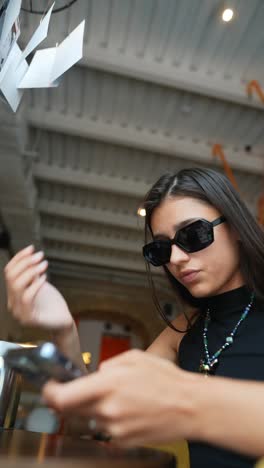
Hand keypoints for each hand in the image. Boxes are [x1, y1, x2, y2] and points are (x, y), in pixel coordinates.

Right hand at [5, 245, 72, 329]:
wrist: (62, 321)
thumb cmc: (52, 304)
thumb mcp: (40, 284)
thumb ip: (32, 274)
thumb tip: (30, 256)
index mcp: (13, 294)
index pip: (8, 272)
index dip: (19, 258)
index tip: (31, 248)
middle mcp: (13, 303)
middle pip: (11, 277)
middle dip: (25, 262)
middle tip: (40, 256)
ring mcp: (19, 312)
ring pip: (17, 285)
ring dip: (31, 271)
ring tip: (44, 265)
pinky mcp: (29, 319)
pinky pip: (27, 297)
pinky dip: (35, 284)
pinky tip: (44, 279)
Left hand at [43, 350, 198, 446]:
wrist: (190, 407)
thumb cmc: (166, 379)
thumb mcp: (134, 357)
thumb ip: (108, 365)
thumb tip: (95, 374)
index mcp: (107, 385)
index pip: (62, 397)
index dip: (49, 392)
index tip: (50, 386)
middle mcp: (106, 410)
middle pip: (71, 410)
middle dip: (72, 398)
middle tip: (85, 388)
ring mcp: (114, 429)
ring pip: (90, 418)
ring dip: (96, 407)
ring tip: (121, 397)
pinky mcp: (122, 442)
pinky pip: (106, 428)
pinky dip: (111, 418)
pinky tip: (130, 409)